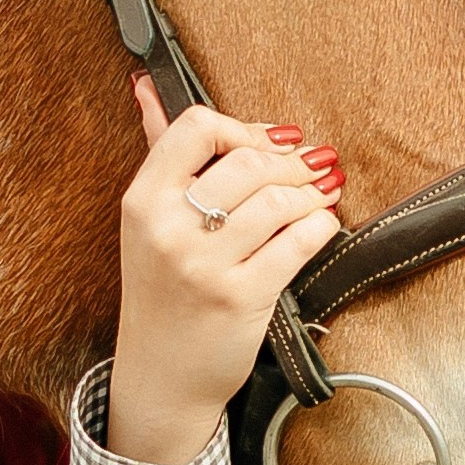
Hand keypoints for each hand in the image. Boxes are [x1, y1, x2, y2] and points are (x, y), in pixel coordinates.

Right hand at [105, 79, 341, 464]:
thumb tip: (147, 89)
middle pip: (248, 162)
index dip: (243, 128)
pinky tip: (322, 225)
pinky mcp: (242, 298)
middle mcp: (168, 230)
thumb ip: (157, 152)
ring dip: (312, 193)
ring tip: (322, 193)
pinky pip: (299, 242)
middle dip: (291, 162)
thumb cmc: (161, 293)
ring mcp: (205, 266)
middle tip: (313, 166)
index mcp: (142, 201)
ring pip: (279, 200)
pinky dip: (322, 226)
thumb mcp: (147, 223)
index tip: (268, 142)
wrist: (161, 375)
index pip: (197, 127)